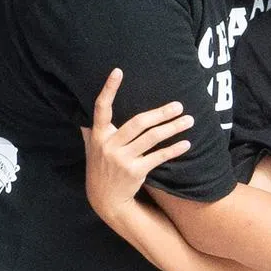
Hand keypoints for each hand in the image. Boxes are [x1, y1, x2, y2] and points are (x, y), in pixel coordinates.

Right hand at [81, 68, 191, 221]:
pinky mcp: (135, 171)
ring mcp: (122, 159)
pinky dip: (173, 149)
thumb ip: (89, 129)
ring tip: (189, 120)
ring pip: (151, 138)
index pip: (101, 108)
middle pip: (138, 123)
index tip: (118, 71)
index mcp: (98, 135)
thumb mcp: (90, 148)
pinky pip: (158, 156)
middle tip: (179, 105)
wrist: (105, 199)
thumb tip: (82, 108)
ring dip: (173, 128)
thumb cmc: (100, 168)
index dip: (108, 89)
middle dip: (161, 113)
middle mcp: (109, 145)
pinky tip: (186, 143)